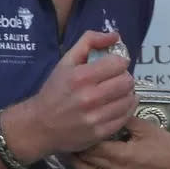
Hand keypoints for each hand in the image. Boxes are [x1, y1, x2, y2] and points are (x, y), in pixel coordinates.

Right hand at [19, 31, 137, 157]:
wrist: (40, 125)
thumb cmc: (54, 90)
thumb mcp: (66, 61)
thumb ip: (89, 41)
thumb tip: (115, 35)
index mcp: (81, 76)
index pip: (119, 63)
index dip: (119, 62)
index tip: (114, 66)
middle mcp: (89, 97)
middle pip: (127, 82)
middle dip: (124, 78)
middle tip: (116, 80)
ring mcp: (96, 117)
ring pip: (129, 100)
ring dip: (126, 94)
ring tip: (117, 93)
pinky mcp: (100, 133)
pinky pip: (125, 117)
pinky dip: (125, 109)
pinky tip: (117, 105)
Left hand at [70, 117, 169, 168]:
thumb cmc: (168, 145)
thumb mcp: (146, 128)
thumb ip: (125, 119)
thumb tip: (108, 108)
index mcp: (121, 154)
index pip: (92, 145)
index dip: (81, 136)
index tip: (73, 124)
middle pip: (87, 160)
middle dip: (75, 149)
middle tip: (67, 135)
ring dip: (77, 164)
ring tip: (70, 151)